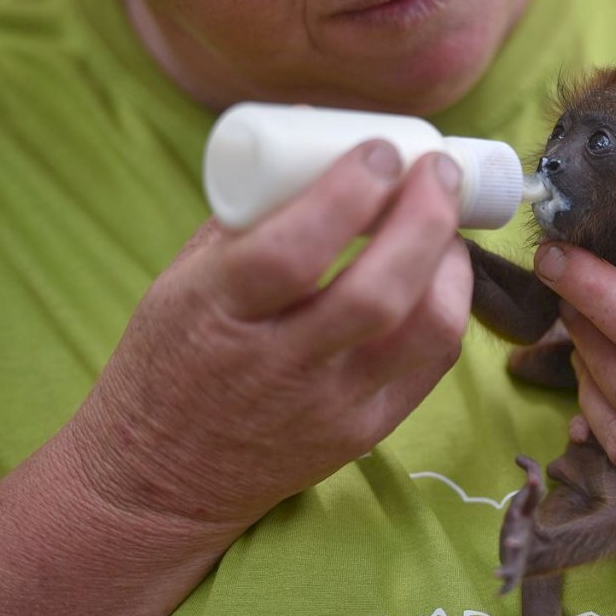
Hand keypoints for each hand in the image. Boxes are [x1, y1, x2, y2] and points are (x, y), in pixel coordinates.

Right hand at [0, 140, 472, 615]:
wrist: (165, 477)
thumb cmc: (171, 361)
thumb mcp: (182, 279)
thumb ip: (250, 217)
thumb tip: (315, 139)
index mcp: (216, 314)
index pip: (293, 251)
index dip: (349, 191)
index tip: (380, 150)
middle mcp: (278, 367)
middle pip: (378, 292)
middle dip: (425, 217)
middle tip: (438, 170)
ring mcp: (329, 408)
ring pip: (423, 333)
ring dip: (450, 264)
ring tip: (446, 224)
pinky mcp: (364, 434)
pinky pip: (431, 366)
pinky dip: (449, 308)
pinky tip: (442, 275)